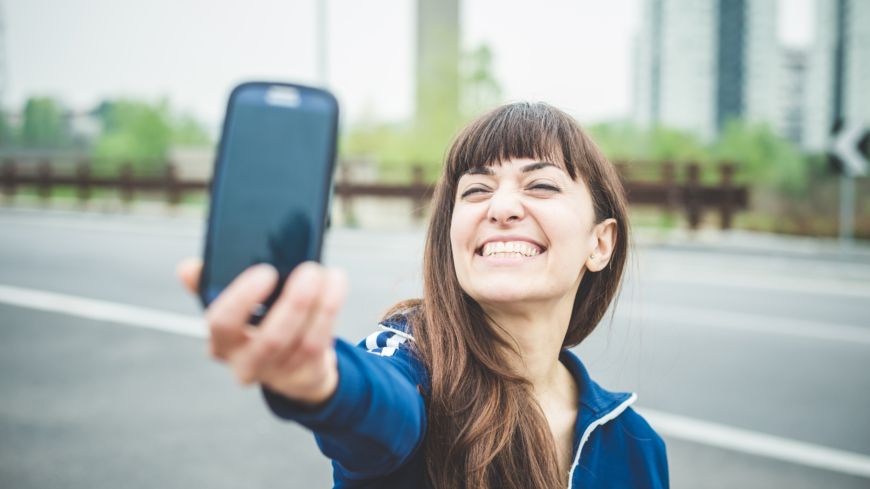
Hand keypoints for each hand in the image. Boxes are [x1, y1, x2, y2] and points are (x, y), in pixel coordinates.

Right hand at [176, 258, 347, 404]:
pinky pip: (321, 343)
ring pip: (302, 341)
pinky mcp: (305, 374)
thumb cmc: (256, 326)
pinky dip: (330, 311)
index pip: (221, 323)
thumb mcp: (234, 307)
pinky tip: (336, 284)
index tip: (265, 271)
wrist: (288, 367)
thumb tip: (186, 269)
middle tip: (309, 270)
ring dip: (320, 305)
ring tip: (326, 274)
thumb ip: (211, 285)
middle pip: (270, 339)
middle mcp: (246, 362)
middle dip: (293, 303)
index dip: (241, 298)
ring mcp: (278, 373)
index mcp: (221, 341)